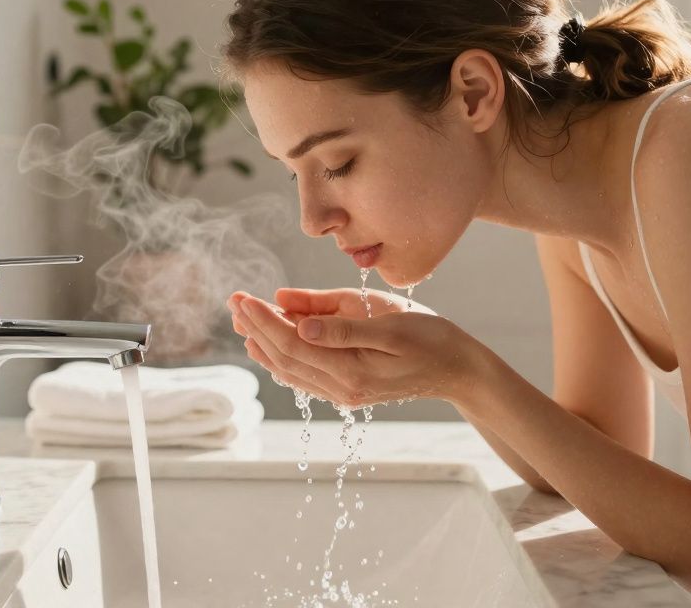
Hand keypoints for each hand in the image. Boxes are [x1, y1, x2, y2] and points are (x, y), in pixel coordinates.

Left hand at [228, 289, 486, 408]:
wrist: (457, 369)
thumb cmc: (430, 337)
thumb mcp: (388, 320)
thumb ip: (340, 322)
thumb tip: (295, 319)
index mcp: (351, 370)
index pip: (292, 344)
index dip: (263, 320)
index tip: (243, 297)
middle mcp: (342, 389)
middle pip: (284, 358)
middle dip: (256, 327)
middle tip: (233, 300)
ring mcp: (344, 394)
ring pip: (290, 369)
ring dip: (263, 343)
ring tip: (242, 318)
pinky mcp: (348, 391)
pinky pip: (304, 376)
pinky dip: (281, 358)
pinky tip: (267, 344)